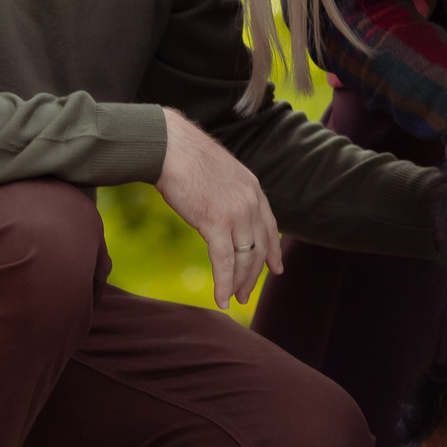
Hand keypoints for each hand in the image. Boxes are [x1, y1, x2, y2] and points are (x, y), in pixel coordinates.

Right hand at [157, 107, 284, 306]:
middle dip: (254, 274)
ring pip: (245, 259)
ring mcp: (236, 214)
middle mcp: (251, 203)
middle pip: (259, 248)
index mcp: (253, 189)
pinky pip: (224, 263)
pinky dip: (224, 284)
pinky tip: (222, 300)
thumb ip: (228, 193)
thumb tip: (221, 208)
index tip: (275, 267)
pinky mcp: (216, 224)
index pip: (270, 226)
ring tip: (236, 299)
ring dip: (240, 283)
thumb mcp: (219, 173)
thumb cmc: (185, 156)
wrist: (170, 147)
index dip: (273, 250)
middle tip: (248, 293)